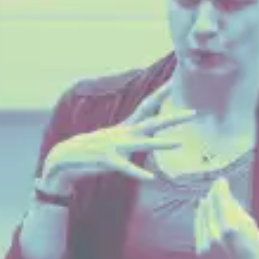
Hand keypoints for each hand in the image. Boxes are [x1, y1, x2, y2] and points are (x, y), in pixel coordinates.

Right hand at [41, 83, 195, 187]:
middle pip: (152, 122)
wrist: (65, 157)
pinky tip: (150, 177)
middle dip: (173, 118)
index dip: (161, 94)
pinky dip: (138, 172)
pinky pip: (126, 168)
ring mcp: (116, 146)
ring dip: (160, 144)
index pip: (147, 107)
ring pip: (142, 144)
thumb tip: (151, 134)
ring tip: (179, 143)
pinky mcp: (108, 161)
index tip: (175, 81)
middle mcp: (124, 133)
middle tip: (193, 113)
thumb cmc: (93, 150)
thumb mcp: (116, 140)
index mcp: (126, 127)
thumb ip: (134, 137)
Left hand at [194, 177, 258, 258]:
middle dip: (212, 196)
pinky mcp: (201, 253)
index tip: (221, 180)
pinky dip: (201, 220)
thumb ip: (236, 210)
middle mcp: (214, 236)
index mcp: (229, 228)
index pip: (220, 201)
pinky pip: (199, 230)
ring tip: (208, 198)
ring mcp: (205, 246)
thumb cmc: (258, 253)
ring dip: (204, 207)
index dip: (220, 189)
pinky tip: (203, 213)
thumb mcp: (251, 227)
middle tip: (215, 187)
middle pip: (208, 208)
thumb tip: (225, 196)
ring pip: (200, 218)